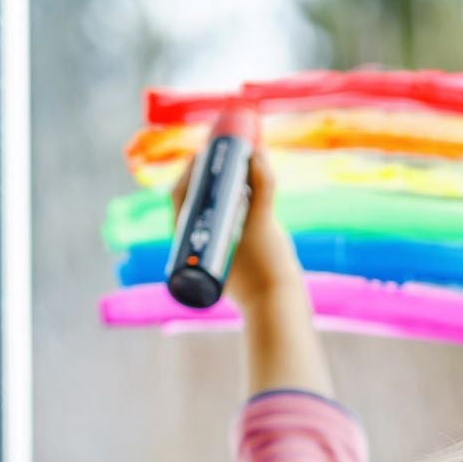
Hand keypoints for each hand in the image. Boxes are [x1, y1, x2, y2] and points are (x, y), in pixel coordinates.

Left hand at [170, 146, 300, 309]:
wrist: (280, 308)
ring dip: (227, 186)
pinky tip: (251, 189)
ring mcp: (218, 252)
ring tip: (242, 164)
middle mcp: (202, 244)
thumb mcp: (263, 224)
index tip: (204, 152)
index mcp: (193, 238)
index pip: (182, 195)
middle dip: (211, 176)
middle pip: (199, 200)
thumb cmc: (267, 271)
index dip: (191, 170)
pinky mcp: (236, 257)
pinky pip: (232, 222)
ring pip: (216, 210)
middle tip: (224, 153)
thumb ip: (262, 187)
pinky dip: (240, 202)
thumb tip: (257, 154)